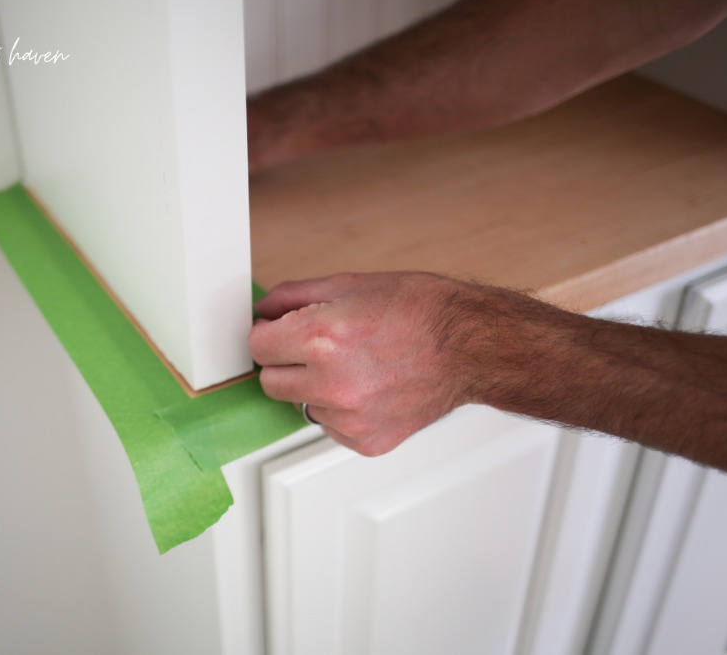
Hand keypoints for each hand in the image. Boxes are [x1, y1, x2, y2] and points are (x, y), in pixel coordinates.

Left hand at [249, 272, 473, 454]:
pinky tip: (370, 387)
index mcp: (322, 339)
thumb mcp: (350, 284)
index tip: (280, 331)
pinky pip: (330, 426)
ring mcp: (349, 418)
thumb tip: (263, 309)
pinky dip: (341, 410)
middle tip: (317, 347)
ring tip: (356, 365)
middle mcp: (332, 384)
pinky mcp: (365, 441)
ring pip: (301, 405)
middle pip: (270, 382)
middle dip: (285, 362)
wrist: (470, 347)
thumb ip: (293, 297)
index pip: (257, 347)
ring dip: (315, 388)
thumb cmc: (420, 311)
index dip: (268, 333)